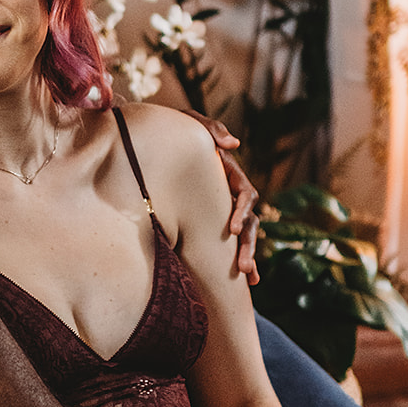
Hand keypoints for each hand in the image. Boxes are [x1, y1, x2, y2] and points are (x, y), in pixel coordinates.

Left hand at [185, 110, 259, 283]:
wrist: (156, 144)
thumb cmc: (175, 134)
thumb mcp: (191, 124)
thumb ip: (210, 128)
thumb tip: (234, 144)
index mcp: (230, 175)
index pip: (246, 195)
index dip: (242, 212)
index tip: (231, 230)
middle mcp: (231, 194)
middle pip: (251, 222)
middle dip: (248, 245)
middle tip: (244, 267)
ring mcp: (225, 210)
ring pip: (246, 236)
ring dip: (248, 255)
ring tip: (249, 277)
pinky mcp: (213, 222)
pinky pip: (229, 243)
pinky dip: (239, 260)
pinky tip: (249, 282)